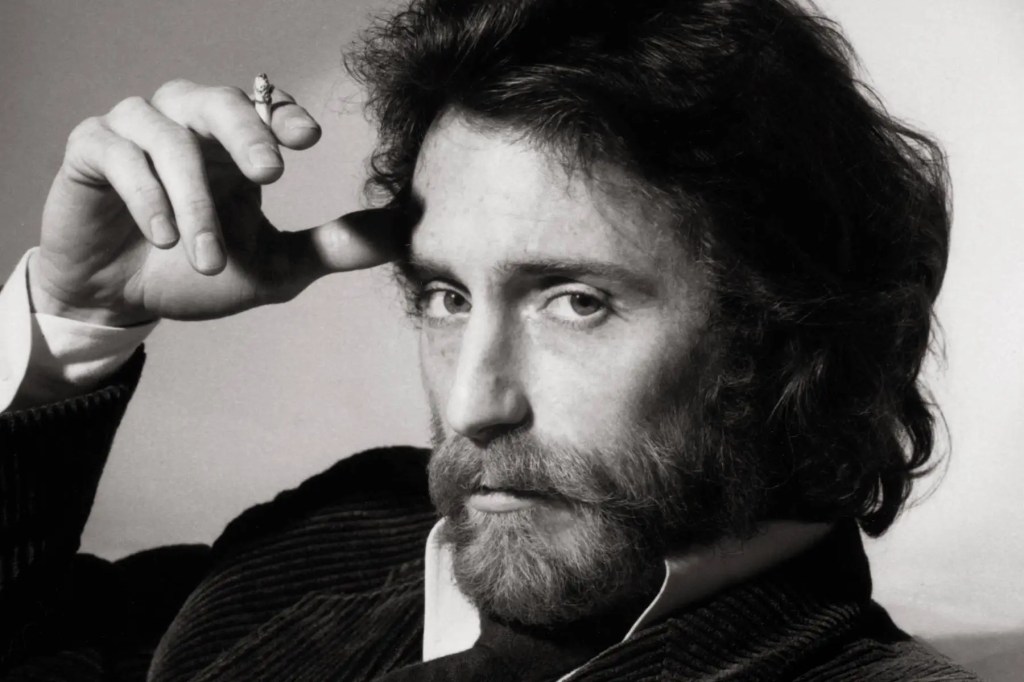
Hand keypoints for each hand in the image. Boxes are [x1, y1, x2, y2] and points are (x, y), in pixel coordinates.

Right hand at [31, 78, 401, 325]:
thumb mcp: (274, 267)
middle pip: (216, 100)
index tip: (309, 140)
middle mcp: (187, 127)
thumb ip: (334, 247)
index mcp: (233, 146)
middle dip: (247, 131)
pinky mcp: (90, 151)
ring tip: (208, 257)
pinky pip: (116, 152)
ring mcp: (135, 133)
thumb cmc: (195, 275)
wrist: (119, 302)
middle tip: (271, 174)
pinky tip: (163, 236)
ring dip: (194, 199)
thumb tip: (405, 233)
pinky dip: (145, 195)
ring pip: (169, 136)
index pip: (263, 105)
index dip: (283, 113)